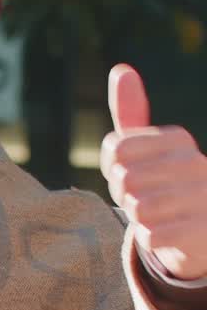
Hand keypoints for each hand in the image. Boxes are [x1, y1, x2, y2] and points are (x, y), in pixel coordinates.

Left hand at [101, 63, 206, 279]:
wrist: (203, 234)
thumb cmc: (167, 189)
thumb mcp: (149, 151)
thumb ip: (132, 115)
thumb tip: (121, 69)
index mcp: (178, 139)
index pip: (115, 150)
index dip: (112, 170)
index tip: (134, 178)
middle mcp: (195, 162)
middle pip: (124, 178)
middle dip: (124, 196)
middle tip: (144, 201)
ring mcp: (203, 196)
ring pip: (137, 208)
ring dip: (138, 219)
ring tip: (156, 218)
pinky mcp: (202, 231)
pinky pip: (151, 235)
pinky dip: (149, 240)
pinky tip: (164, 235)